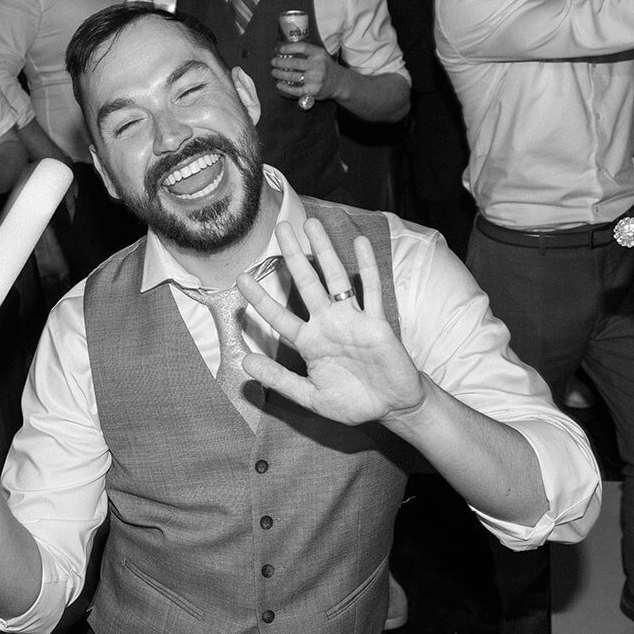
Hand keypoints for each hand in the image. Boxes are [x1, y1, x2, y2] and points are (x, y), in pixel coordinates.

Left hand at [237, 218, 424, 425]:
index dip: (261, 299)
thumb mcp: (311, 397)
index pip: (280, 317)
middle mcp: (328, 325)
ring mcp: (353, 320)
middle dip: (293, 256)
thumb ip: (279, 380)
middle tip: (280, 228)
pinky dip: (367, 268)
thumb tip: (245, 363)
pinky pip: (372, 291)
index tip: (241, 278)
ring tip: (312, 225)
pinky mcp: (377, 323)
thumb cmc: (352, 403)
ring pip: (337, 279)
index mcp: (310, 343)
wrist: (392, 408)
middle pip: (307, 283)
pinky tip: (358, 244)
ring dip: (325, 251)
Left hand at [271, 42, 338, 102]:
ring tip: (274, 72)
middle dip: (280, 62)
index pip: (302, 47)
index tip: (279, 50)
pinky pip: (295, 90)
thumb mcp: (320, 55)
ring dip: (280, 74)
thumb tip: (281, 49)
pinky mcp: (312, 91)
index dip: (288, 47)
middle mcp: (318, 66)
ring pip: (292, 76)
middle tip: (273, 62)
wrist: (339, 83)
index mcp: (319, 54)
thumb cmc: (325, 67)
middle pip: (294, 62)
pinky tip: (279, 84)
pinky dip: (285, 87)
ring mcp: (315, 79)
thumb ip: (305, 52)